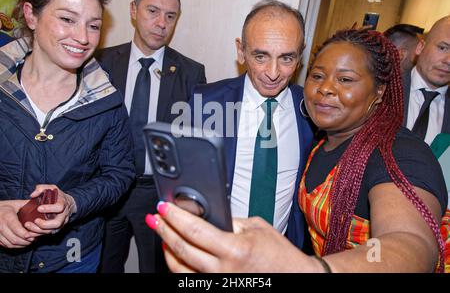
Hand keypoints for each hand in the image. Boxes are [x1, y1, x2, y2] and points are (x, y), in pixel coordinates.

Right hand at [0, 200, 41, 247]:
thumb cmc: (5, 206)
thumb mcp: (16, 204)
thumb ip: (28, 205)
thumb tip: (41, 205)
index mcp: (7, 217)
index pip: (16, 228)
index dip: (24, 234)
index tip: (31, 235)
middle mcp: (1, 226)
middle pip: (14, 239)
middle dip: (26, 241)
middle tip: (34, 239)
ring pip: (10, 244)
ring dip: (21, 244)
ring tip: (30, 241)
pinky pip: (6, 245)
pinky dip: (15, 246)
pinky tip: (22, 243)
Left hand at [23, 184, 76, 234]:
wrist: (69, 204)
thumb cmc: (58, 195)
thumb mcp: (52, 187)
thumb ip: (42, 188)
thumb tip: (32, 195)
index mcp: (63, 204)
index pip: (59, 208)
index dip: (49, 209)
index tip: (39, 208)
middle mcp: (63, 215)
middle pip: (57, 223)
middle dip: (44, 224)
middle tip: (35, 220)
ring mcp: (61, 223)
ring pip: (52, 231)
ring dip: (39, 230)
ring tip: (28, 226)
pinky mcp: (56, 228)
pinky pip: (48, 233)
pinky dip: (38, 234)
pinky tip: (29, 232)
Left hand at [146, 202, 323, 272]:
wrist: (293, 278)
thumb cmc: (280, 256)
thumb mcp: (257, 228)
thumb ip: (230, 221)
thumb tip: (205, 215)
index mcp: (234, 250)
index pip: (194, 229)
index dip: (174, 216)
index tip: (164, 207)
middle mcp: (223, 270)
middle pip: (181, 248)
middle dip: (164, 230)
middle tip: (156, 217)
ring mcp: (218, 284)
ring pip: (180, 269)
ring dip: (167, 249)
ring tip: (163, 234)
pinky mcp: (217, 290)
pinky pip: (190, 281)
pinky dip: (178, 267)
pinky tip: (176, 255)